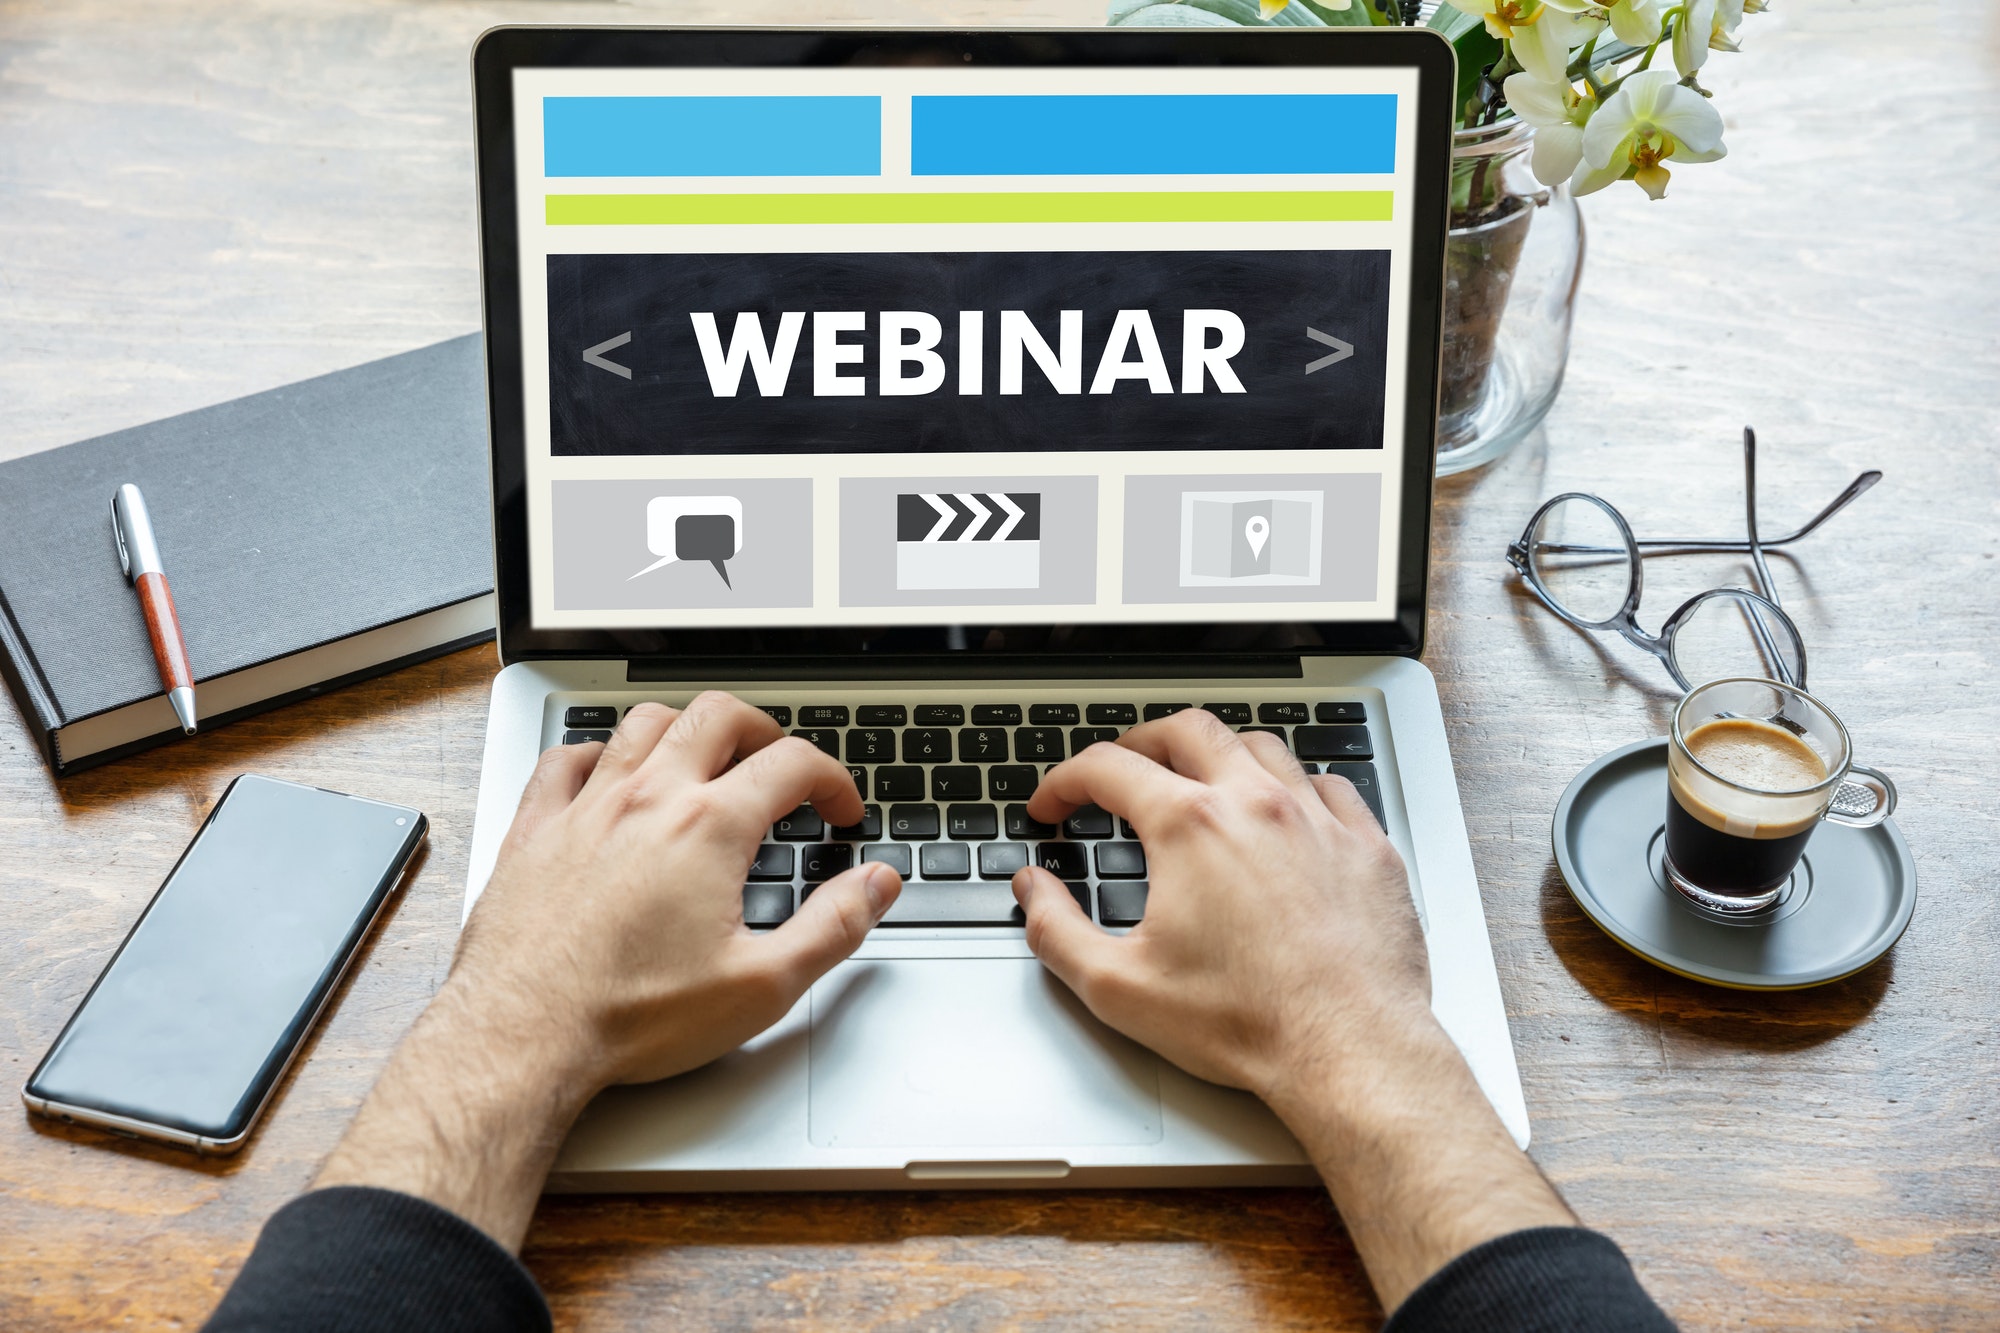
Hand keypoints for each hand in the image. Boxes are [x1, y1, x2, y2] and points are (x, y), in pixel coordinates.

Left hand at [317, 692, 900, 1249]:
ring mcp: (585, 807)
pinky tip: (609, 776)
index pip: (792, 764)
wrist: (523, 1038)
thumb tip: (876, 885)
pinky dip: (598, 754)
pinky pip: (564, 758)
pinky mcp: (534, 830)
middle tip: (781, 766)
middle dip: (764, 731)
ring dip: (686, 729)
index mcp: (709, 827)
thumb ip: (834, 927)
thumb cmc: (632, 1018)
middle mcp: (647, 799)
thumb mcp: (762, 986)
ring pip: (643, 723)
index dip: (833, 780)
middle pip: (718, 716)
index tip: (839, 811)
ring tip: (706, 758)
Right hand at [1010, 710, 1571, 1310]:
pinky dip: (1296, 784)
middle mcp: (1256, 804)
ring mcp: (1319, 819)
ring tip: (1199, 777)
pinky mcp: (1368, 847)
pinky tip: (1286, 808)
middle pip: (1187, 731)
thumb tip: (1034, 891)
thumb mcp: (1119, 987)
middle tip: (1119, 769)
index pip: (1108, 769)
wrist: (1349, 1051)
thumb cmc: (1245, 1023)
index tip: (1053, 806)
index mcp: (1190, 826)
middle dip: (1140, 742)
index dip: (1064, 782)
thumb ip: (1057, 930)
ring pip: (1261, 746)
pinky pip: (1331, 785)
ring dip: (1219, 752)